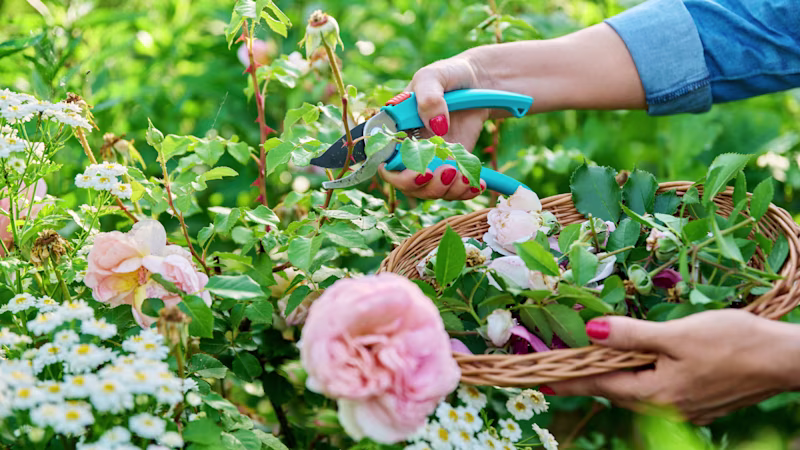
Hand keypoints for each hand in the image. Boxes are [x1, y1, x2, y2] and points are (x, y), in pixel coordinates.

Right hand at [380, 51, 488, 199]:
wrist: (479, 82)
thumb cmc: (449, 75)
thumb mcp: (434, 76)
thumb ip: (429, 97)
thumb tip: (436, 126)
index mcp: (395, 129)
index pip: (385, 160)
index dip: (398, 173)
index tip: (421, 172)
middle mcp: (409, 150)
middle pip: (406, 183)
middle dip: (425, 186)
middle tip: (448, 172)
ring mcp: (431, 160)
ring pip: (429, 190)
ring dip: (447, 190)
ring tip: (466, 177)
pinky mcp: (451, 167)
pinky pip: (452, 189)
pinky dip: (464, 191)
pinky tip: (477, 183)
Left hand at [548, 310, 799, 424]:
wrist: (785, 361)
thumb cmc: (733, 342)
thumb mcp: (676, 335)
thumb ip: (631, 336)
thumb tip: (590, 332)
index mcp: (655, 393)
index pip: (598, 384)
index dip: (567, 380)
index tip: (539, 380)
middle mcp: (665, 406)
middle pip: (614, 389)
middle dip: (587, 378)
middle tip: (559, 366)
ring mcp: (683, 407)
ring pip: (635, 389)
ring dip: (613, 375)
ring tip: (591, 362)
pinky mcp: (698, 401)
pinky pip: (656, 389)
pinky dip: (638, 375)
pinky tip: (637, 363)